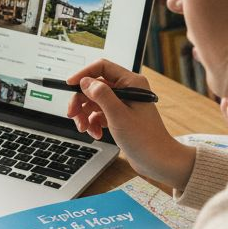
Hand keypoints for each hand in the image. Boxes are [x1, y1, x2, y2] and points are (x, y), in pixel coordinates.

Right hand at [66, 59, 194, 191]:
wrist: (158, 161)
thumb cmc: (145, 139)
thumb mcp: (118, 115)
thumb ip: (101, 95)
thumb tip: (85, 81)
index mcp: (131, 83)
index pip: (102, 68)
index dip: (83, 74)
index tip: (69, 84)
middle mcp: (127, 90)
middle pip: (94, 86)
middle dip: (81, 101)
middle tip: (72, 114)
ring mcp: (123, 104)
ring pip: (94, 101)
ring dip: (85, 114)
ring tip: (84, 129)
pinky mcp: (120, 116)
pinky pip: (99, 114)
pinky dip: (93, 123)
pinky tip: (96, 133)